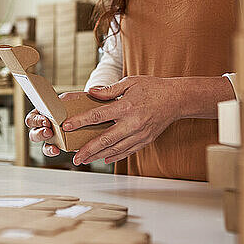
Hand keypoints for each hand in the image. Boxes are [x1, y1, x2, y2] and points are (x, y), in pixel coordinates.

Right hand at [25, 91, 85, 156]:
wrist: (89, 113)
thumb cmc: (76, 104)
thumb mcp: (70, 98)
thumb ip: (65, 99)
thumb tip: (62, 99)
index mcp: (43, 115)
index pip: (32, 118)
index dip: (36, 121)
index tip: (45, 120)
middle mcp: (45, 127)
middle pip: (33, 134)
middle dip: (39, 134)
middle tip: (49, 131)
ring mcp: (53, 138)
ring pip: (43, 145)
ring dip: (47, 147)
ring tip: (54, 147)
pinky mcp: (61, 145)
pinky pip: (53, 150)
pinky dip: (53, 151)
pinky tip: (59, 150)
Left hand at [62, 76, 181, 164]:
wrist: (177, 99)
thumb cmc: (153, 88)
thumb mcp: (130, 82)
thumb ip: (110, 90)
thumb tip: (91, 92)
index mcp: (126, 106)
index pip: (98, 115)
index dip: (80, 121)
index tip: (67, 126)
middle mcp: (132, 123)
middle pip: (105, 139)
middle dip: (88, 149)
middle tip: (75, 158)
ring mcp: (139, 134)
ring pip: (115, 149)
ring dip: (99, 156)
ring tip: (85, 160)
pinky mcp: (145, 140)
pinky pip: (128, 151)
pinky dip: (116, 156)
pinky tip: (105, 158)